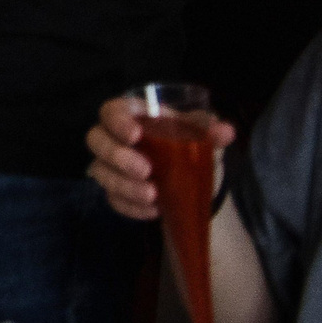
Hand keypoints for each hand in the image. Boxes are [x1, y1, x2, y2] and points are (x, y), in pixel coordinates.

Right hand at [87, 97, 230, 221]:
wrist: (186, 173)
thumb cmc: (183, 141)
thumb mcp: (197, 134)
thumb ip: (208, 131)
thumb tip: (225, 131)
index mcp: (131, 116)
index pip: (111, 111)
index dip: (117, 122)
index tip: (135, 136)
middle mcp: (112, 137)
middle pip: (96, 140)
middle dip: (117, 156)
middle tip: (145, 170)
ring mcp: (109, 165)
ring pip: (101, 172)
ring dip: (125, 186)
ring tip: (153, 196)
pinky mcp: (114, 190)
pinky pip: (113, 199)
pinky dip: (132, 207)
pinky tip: (153, 211)